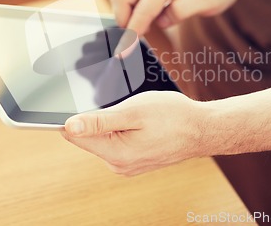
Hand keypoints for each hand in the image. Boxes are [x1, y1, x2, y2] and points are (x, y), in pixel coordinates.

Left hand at [61, 91, 205, 175]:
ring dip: (113, 124)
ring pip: (104, 139)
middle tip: (124, 107)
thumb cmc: (172, 117)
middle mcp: (118, 165)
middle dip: (99, 119)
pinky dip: (123, 131)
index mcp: (115, 153)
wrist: (201, 130)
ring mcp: (127, 166)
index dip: (74, 117)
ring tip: (138, 116)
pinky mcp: (134, 162)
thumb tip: (69, 126)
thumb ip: (99, 122)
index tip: (87, 105)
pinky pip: (118, 143)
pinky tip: (141, 125)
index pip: (75, 136)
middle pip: (89, 138)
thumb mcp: (133, 112)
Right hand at [107, 0, 242, 35]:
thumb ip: (184, 10)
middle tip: (135, 37)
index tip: (125, 51)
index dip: (133, 31)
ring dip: (123, 13)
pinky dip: (127, 8)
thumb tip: (161, 21)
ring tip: (141, 28)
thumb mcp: (211, 0)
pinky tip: (144, 18)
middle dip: (122, 19)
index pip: (143, 8)